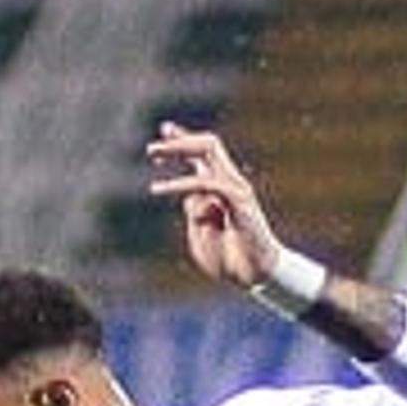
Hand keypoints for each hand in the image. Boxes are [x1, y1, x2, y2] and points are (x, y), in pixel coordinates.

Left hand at [146, 121, 285, 291]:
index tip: (164, 130)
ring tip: (154, 156)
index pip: (204, 154)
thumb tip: (190, 196)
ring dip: (179, 149)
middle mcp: (230, 182)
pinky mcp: (239, 199)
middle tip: (152, 148)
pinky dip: (181, 182)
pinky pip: (207, 182)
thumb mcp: (201, 235)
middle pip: (208, 144)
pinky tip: (159, 188)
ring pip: (209, 151)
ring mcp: (236, 188)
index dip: (184, 139)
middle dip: (179, 140)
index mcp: (221, 189)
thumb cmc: (228, 260)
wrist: (254, 275)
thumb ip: (194, 213)